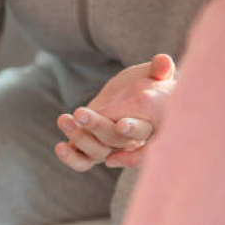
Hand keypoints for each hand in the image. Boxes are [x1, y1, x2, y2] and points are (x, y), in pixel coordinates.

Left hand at [56, 54, 175, 170]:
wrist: (124, 97)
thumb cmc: (143, 84)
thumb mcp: (149, 74)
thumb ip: (158, 70)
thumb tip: (163, 60)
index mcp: (148, 126)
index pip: (143, 131)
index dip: (133, 129)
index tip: (120, 124)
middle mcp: (130, 142)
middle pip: (115, 140)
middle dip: (97, 126)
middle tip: (80, 112)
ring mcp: (111, 150)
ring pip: (97, 151)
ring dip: (79, 137)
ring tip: (63, 119)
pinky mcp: (92, 154)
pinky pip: (82, 163)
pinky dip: (71, 158)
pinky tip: (61, 146)